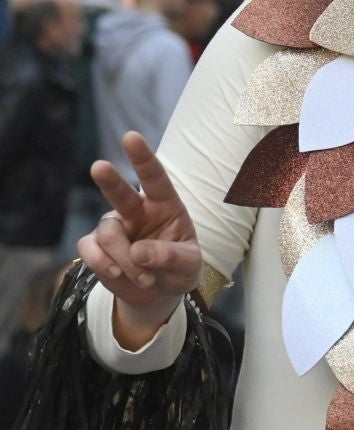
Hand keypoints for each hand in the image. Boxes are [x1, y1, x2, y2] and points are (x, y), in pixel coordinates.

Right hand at [76, 132, 201, 345]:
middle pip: (119, 193)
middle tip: (99, 166)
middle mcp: (137, 211)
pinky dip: (102, 264)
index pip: (154, 178)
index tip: (131, 137)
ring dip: (124, 260)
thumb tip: (139, 252)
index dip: (142, 158)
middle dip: (110, 180)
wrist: (161, 292)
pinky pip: (89, 249)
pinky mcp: (97, 247)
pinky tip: (116, 274)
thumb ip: (170, 256)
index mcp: (165, 205)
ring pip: (107, 234)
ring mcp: (115, 228)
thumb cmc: (180, 268)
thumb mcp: (188, 264)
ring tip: (144, 278)